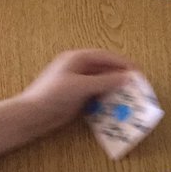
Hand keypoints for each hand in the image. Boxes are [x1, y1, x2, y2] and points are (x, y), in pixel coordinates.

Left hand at [19, 49, 141, 128]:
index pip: (105, 56)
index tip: (139, 71)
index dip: (123, 63)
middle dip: (120, 75)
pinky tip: (115, 104)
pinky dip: (106, 97)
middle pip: (104, 68)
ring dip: (114, 87)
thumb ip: (105, 81)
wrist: (31, 115)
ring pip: (101, 81)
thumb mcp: (81, 86)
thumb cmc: (53, 95)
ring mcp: (76, 82)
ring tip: (130, 95)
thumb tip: (127, 78)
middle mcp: (78, 67)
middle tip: (137, 84)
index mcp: (77, 58)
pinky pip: (95, 93)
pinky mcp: (75, 96)